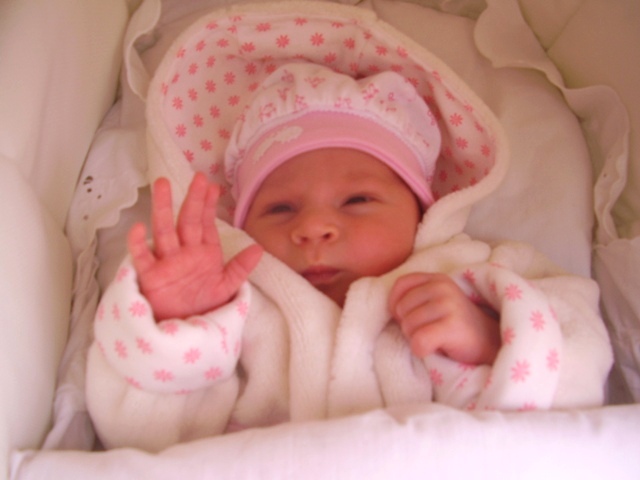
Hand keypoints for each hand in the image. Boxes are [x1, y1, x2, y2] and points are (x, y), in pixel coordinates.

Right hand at [127, 173, 262, 320]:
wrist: (185, 328)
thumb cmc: (203, 305)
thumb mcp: (226, 287)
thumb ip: (240, 268)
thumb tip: (259, 248)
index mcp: (203, 252)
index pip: (206, 223)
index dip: (209, 204)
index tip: (213, 185)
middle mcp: (184, 252)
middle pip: (187, 220)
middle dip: (192, 199)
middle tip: (197, 177)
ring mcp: (166, 262)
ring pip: (164, 230)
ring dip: (163, 208)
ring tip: (163, 185)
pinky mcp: (151, 276)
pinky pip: (143, 258)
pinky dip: (138, 244)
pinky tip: (139, 227)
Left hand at [389, 273, 499, 365]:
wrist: (489, 343)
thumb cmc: (454, 325)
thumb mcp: (434, 302)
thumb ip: (414, 297)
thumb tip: (390, 308)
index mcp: (436, 278)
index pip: (400, 285)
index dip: (397, 305)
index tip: (410, 317)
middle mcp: (443, 287)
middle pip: (401, 309)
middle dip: (408, 325)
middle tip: (429, 331)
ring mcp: (449, 305)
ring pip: (408, 326)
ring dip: (416, 338)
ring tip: (435, 338)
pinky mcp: (453, 325)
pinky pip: (419, 341)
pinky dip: (421, 350)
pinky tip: (435, 349)